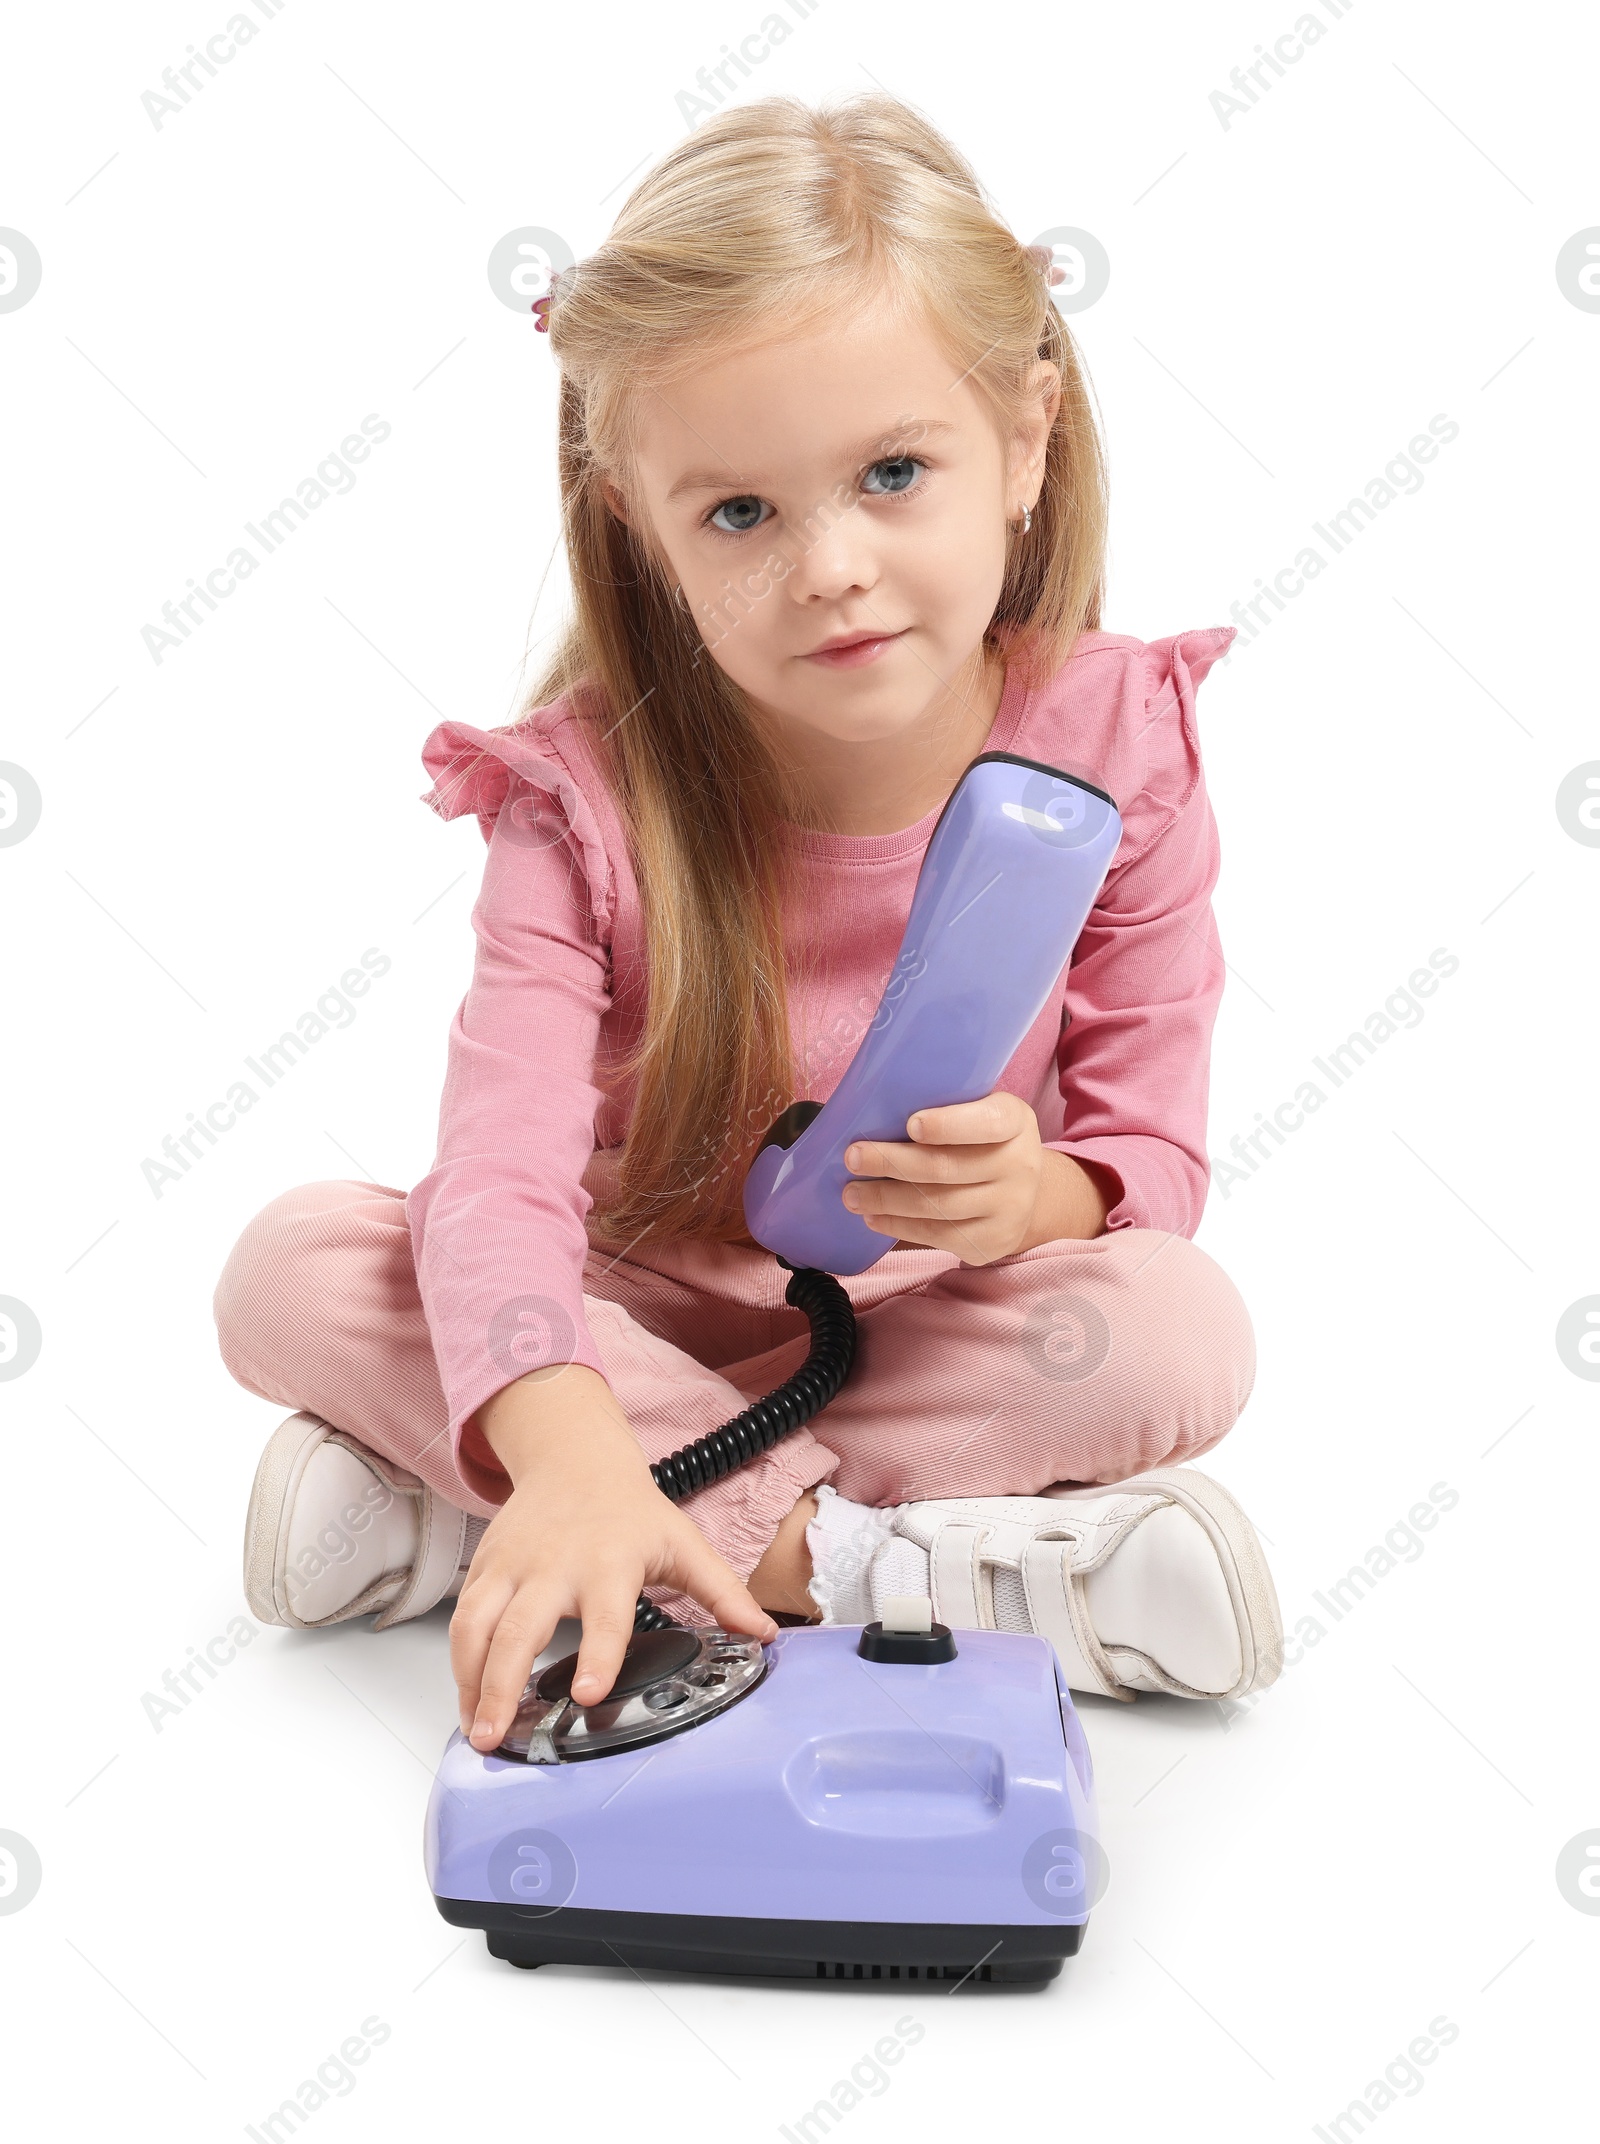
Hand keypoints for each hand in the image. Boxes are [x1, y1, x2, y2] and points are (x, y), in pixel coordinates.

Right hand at [451, 1367, 776, 1751]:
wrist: (574, 1459)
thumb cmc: (629, 1510)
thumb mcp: (682, 1544)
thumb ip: (722, 1592)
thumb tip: (764, 1635)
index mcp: (609, 1563)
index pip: (604, 1616)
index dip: (598, 1654)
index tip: (590, 1695)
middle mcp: (554, 1567)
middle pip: (519, 1630)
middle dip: (503, 1685)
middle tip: (498, 1734)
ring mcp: (512, 1567)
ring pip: (476, 1627)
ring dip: (469, 1682)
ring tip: (476, 1730)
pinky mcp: (485, 1569)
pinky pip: (462, 1620)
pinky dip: (459, 1664)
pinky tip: (467, 1699)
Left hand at [841, 1091, 1108, 1262]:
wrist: (1026, 1194)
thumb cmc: (982, 1141)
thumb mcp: (979, 1111)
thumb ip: (944, 1108)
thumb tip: (873, 1112)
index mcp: (1015, 1121)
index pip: (986, 1122)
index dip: (949, 1125)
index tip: (911, 1124)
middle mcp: (1020, 1165)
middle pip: (946, 1167)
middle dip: (892, 1162)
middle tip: (853, 1157)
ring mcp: (1009, 1208)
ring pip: (937, 1206)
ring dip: (886, 1200)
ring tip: (852, 1194)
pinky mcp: (993, 1242)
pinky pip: (938, 1235)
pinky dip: (899, 1226)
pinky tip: (874, 1218)